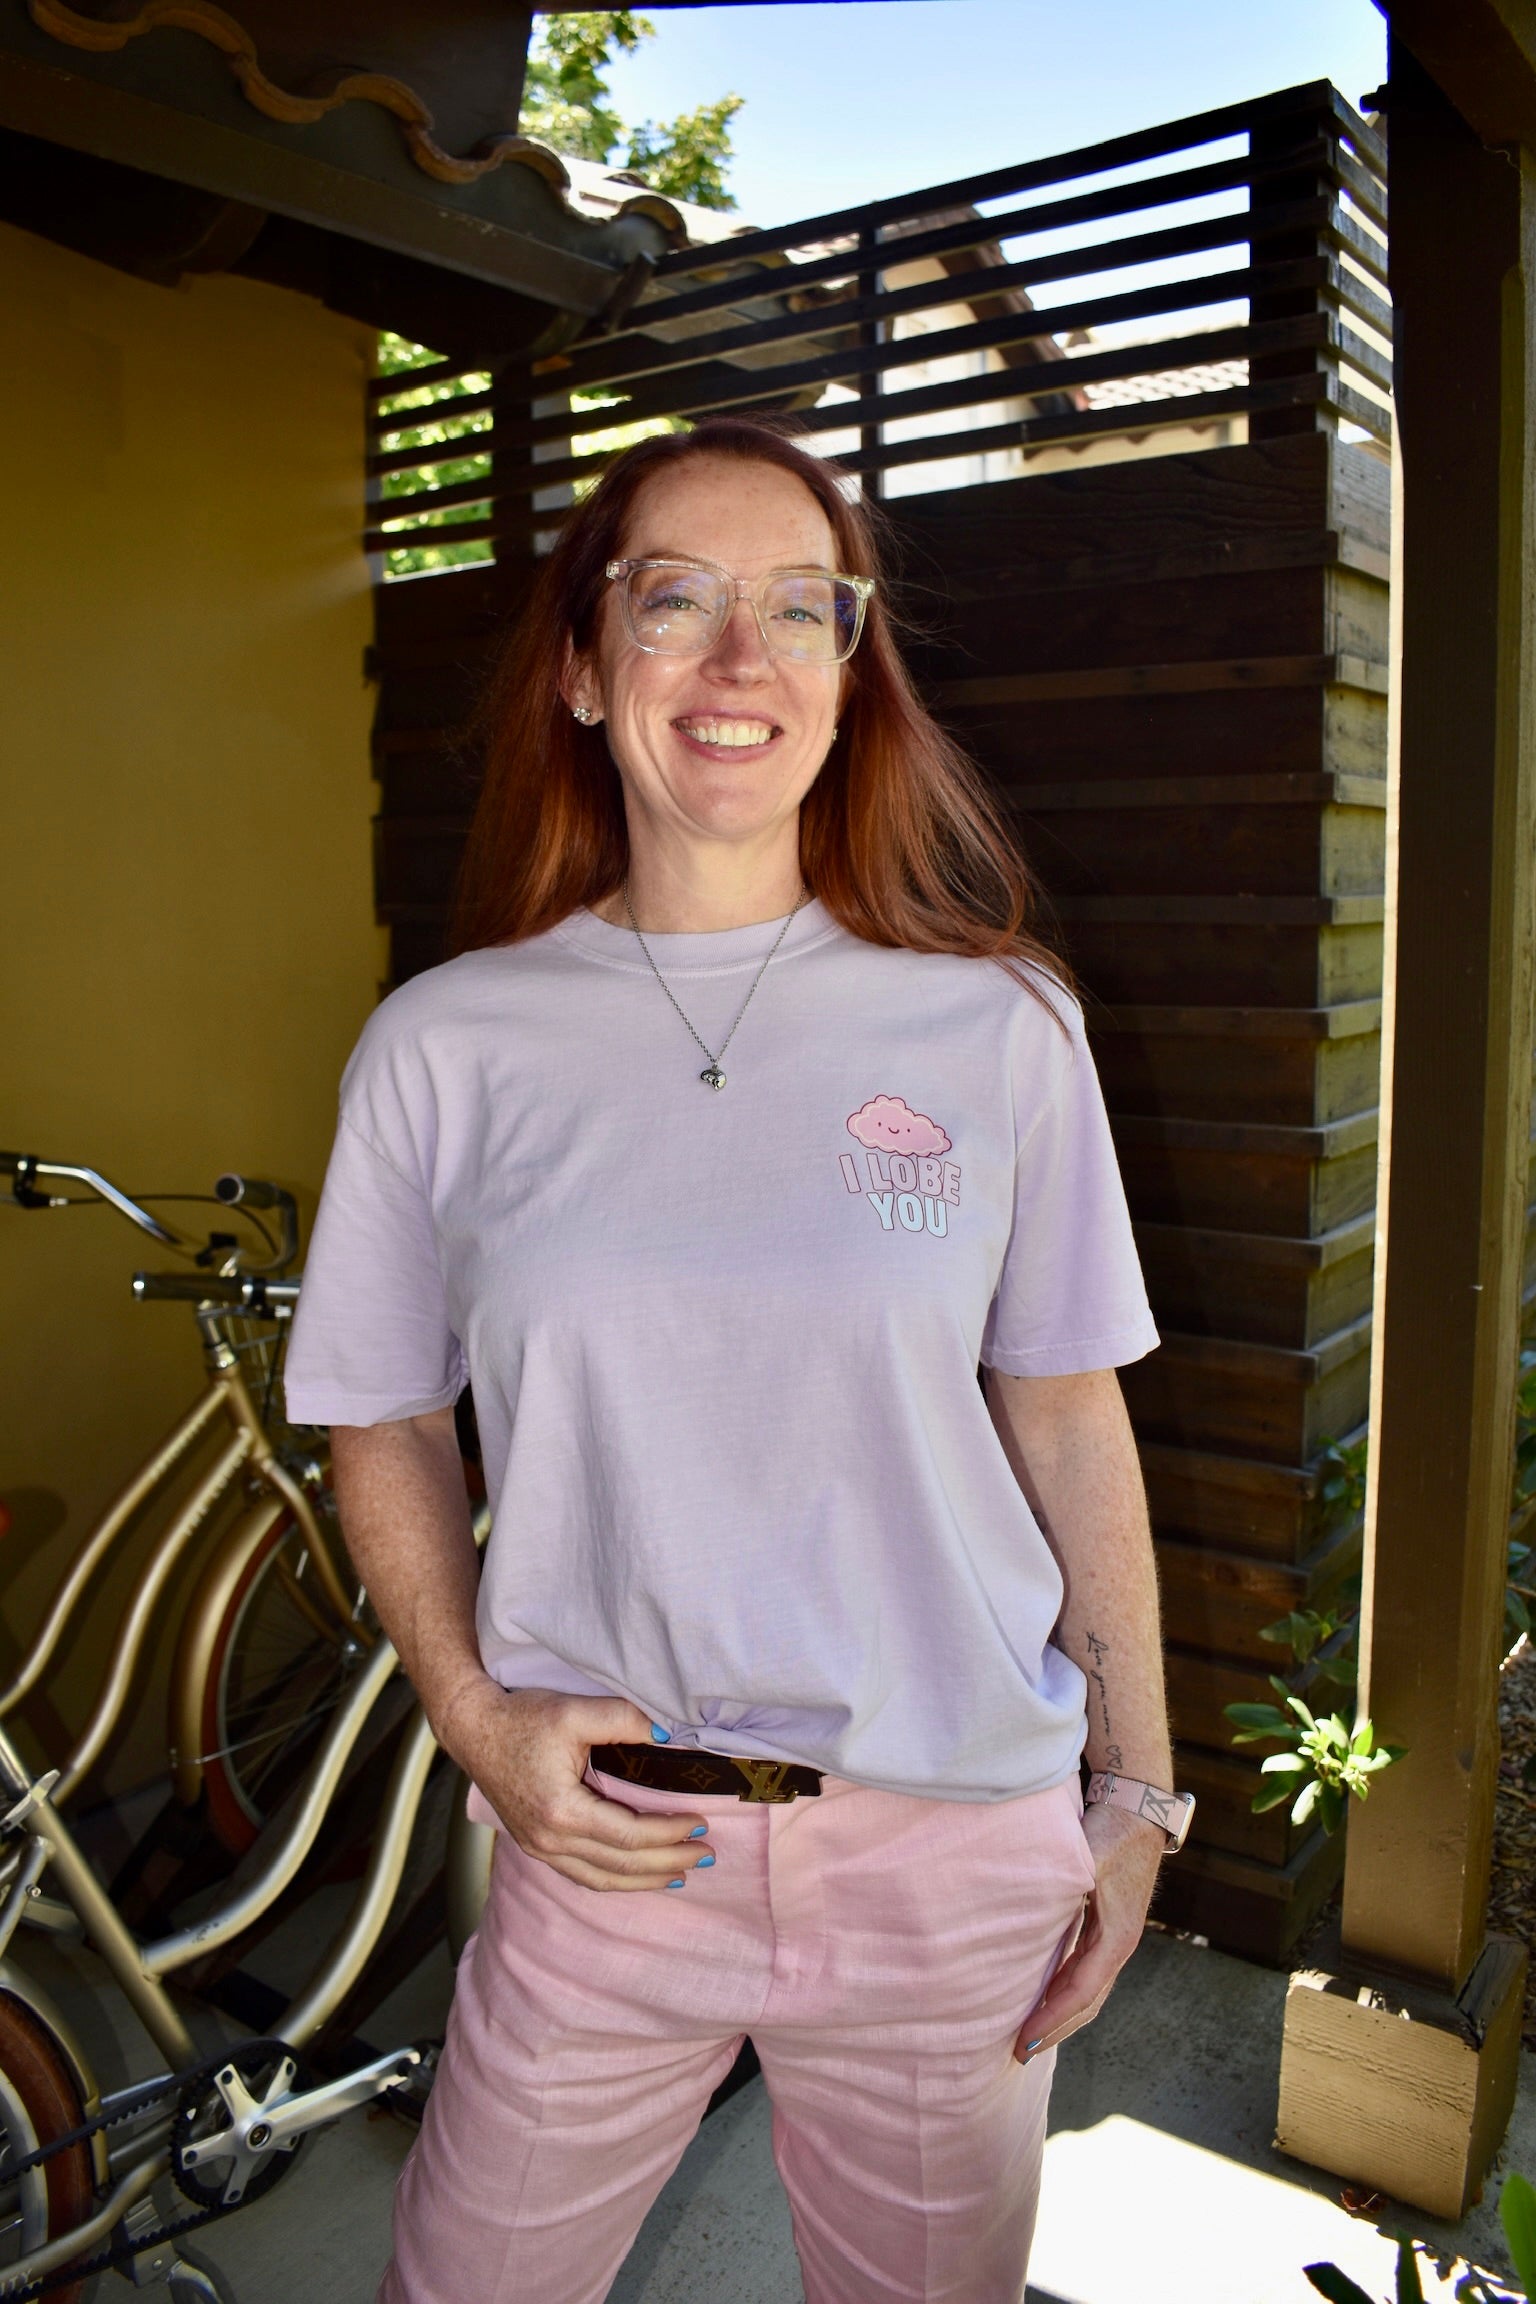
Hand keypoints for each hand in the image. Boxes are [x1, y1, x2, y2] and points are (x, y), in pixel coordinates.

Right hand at [436, 1677, 712, 1893]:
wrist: (473, 1729)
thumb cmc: (522, 1718)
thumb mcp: (574, 1711)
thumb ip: (624, 1718)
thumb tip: (669, 1735)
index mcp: (561, 1811)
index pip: (628, 1834)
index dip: (668, 1833)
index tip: (699, 1822)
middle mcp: (549, 1839)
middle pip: (620, 1864)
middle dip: (667, 1862)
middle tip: (705, 1854)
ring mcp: (539, 1848)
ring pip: (601, 1879)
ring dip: (644, 1880)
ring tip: (680, 1874)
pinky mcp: (535, 1846)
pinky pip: (581, 1875)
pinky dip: (614, 1880)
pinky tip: (636, 1875)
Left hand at [1013, 1802, 1162, 2061]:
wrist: (1137, 1813)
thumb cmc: (1112, 1834)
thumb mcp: (1091, 1859)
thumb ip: (1069, 1883)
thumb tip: (1042, 1905)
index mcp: (1117, 1938)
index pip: (1081, 1991)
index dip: (1053, 2018)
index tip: (1024, 2039)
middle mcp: (1118, 1946)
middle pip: (1086, 2003)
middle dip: (1055, 2030)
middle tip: (1019, 2053)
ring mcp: (1114, 1940)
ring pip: (1086, 1991)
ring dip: (1059, 2015)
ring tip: (1028, 2036)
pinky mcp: (1105, 1930)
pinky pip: (1083, 1972)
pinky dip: (1063, 1992)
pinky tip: (1042, 1997)